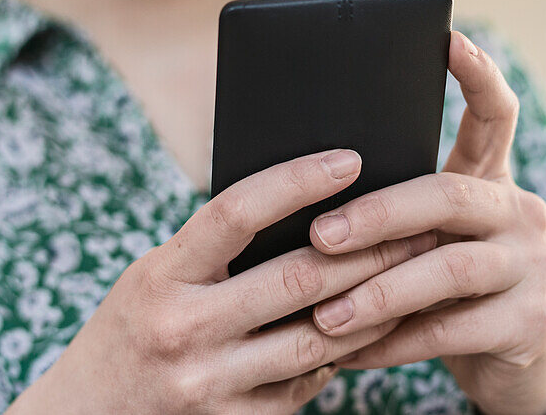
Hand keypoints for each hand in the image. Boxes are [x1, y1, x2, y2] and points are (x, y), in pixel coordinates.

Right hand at [6, 148, 435, 414]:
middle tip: (417, 223)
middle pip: (298, 279)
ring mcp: (210, 385)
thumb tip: (301, 209)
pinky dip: (343, 354)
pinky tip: (375, 329)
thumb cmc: (128, 331)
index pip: (237, 212)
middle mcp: (183, 330)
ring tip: (416, 273)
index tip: (350, 159)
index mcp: (160, 276)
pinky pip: (306, 385)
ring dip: (376, 304)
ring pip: (317, 338)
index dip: (298, 180)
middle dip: (369, 249)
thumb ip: (213, 251)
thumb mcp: (152, 277)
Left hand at [306, 32, 545, 414]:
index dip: (478, 75)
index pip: (496, 116)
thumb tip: (299, 199)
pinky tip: (351, 351)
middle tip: (319, 234)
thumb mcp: (425, 244)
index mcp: (490, 183)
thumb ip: (393, 216)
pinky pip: (450, 329)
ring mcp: (532, 267)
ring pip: (448, 267)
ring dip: (377, 290)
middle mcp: (521, 213)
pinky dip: (393, 341)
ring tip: (324, 313)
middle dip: (377, 214)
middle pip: (448, 195)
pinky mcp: (531, 325)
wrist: (508, 371)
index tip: (450, 38)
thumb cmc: (444, 293)